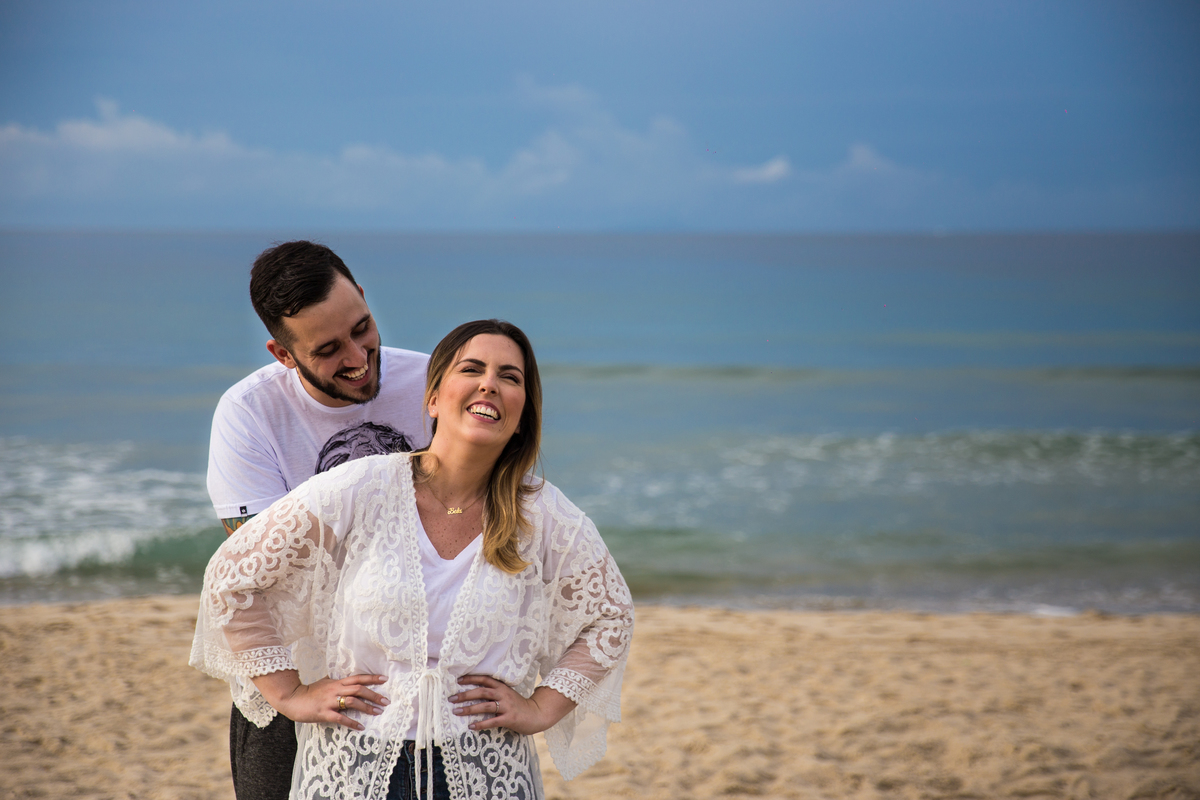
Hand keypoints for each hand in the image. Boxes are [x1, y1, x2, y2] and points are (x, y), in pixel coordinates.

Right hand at [252, 670, 389, 730]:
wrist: (292, 698)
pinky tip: (360, 727)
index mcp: (337, 682)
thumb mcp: (325, 682)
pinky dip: (352, 722)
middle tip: (386, 701)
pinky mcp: (324, 713)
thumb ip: (337, 681)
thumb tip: (347, 679)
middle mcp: (335, 690)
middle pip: (359, 689)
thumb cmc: (309, 691)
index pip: (358, 678)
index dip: (372, 678)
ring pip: (352, 702)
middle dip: (374, 695)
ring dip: (367, 707)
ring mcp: (329, 701)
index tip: (385, 679)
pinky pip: (340, 718)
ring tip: (378, 712)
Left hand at [449, 675, 574, 734]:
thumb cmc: (518, 705)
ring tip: (456, 711)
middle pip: (481, 691)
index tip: (457, 680)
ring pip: (485, 706)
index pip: (484, 679)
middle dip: (465, 694)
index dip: (471, 678)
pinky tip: (471, 726)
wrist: (537, 714)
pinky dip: (481, 724)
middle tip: (451, 698)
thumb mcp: (507, 694)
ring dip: (469, 708)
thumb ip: (494, 692)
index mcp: (502, 687)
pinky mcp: (509, 718)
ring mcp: (506, 706)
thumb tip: (474, 692)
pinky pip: (492, 721)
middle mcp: (503, 694)